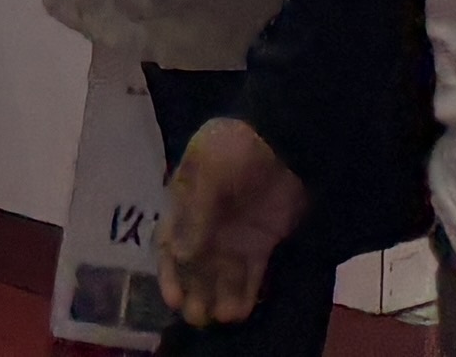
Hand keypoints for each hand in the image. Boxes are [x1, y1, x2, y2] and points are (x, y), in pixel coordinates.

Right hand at [159, 118, 305, 324]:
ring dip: (219, 298)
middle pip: (196, 268)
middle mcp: (208, 225)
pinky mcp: (263, 242)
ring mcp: (236, 235)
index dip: (169, 275)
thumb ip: (195, 214)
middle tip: (197, 316)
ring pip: (222, 276)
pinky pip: (251, 274)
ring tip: (220, 317)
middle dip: (194, 293)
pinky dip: (246, 293)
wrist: (286, 136)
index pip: (171, 246)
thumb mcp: (208, 172)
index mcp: (185, 204)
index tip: (174, 299)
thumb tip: (181, 257)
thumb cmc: (237, 148)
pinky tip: (241, 311)